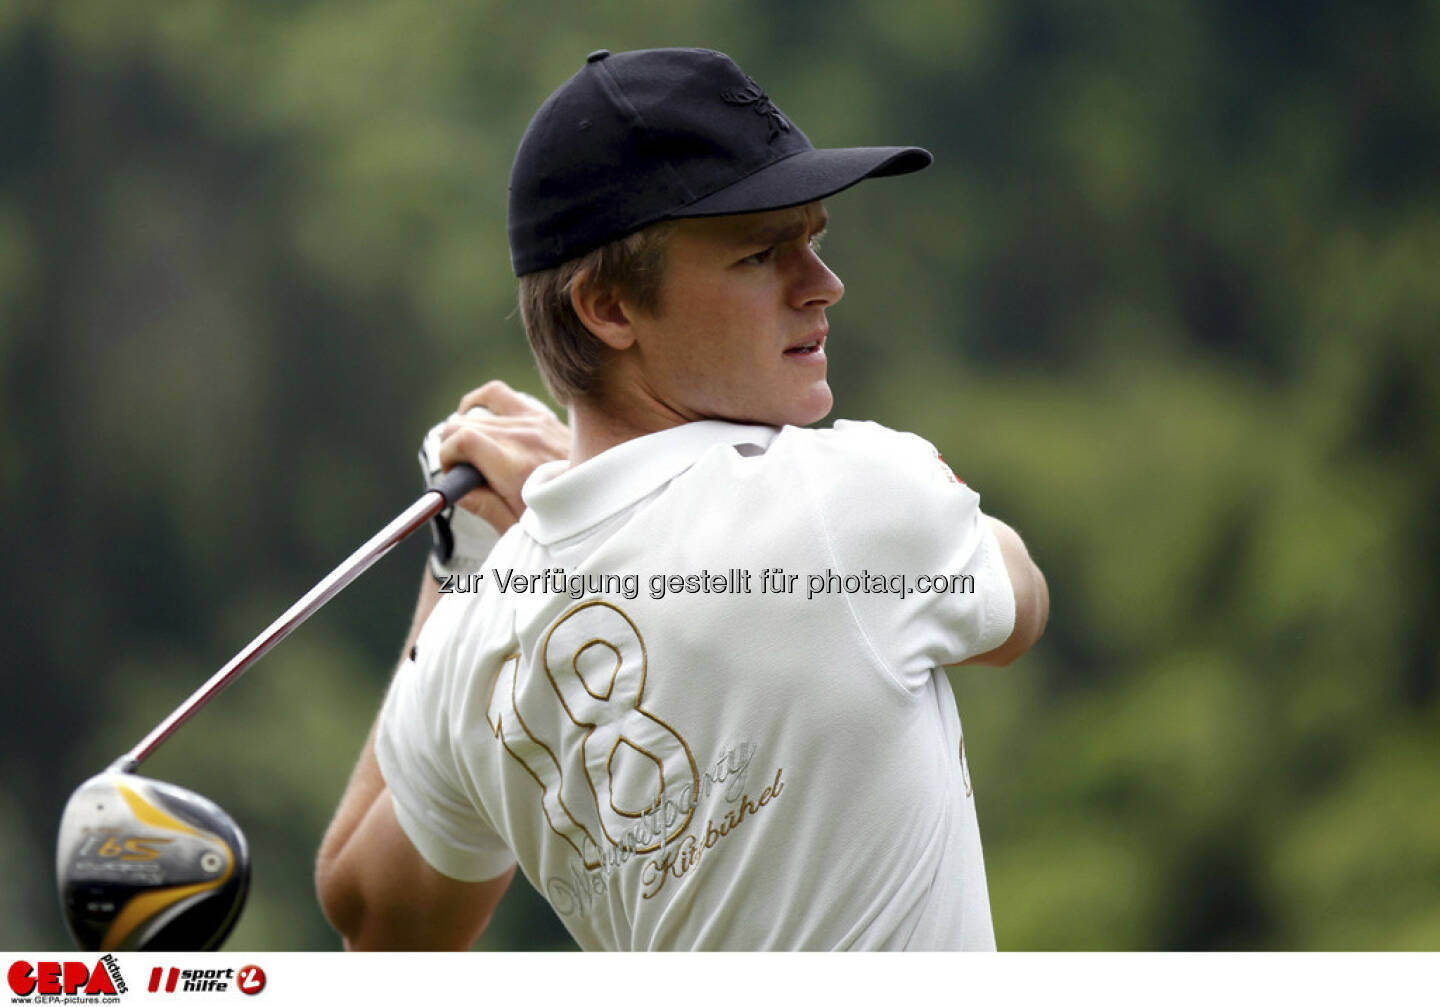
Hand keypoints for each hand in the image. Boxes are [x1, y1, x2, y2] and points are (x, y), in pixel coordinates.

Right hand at [431, 381, 568, 534]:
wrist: (605, 496)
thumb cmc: (567, 517)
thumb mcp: (520, 526)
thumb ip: (485, 507)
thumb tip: (458, 492)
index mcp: (514, 466)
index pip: (460, 439)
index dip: (445, 457)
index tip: (451, 476)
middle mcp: (523, 437)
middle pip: (462, 422)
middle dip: (452, 447)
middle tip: (463, 472)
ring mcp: (534, 421)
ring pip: (476, 408)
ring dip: (465, 428)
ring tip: (471, 451)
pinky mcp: (542, 415)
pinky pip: (499, 394)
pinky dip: (482, 404)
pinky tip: (480, 420)